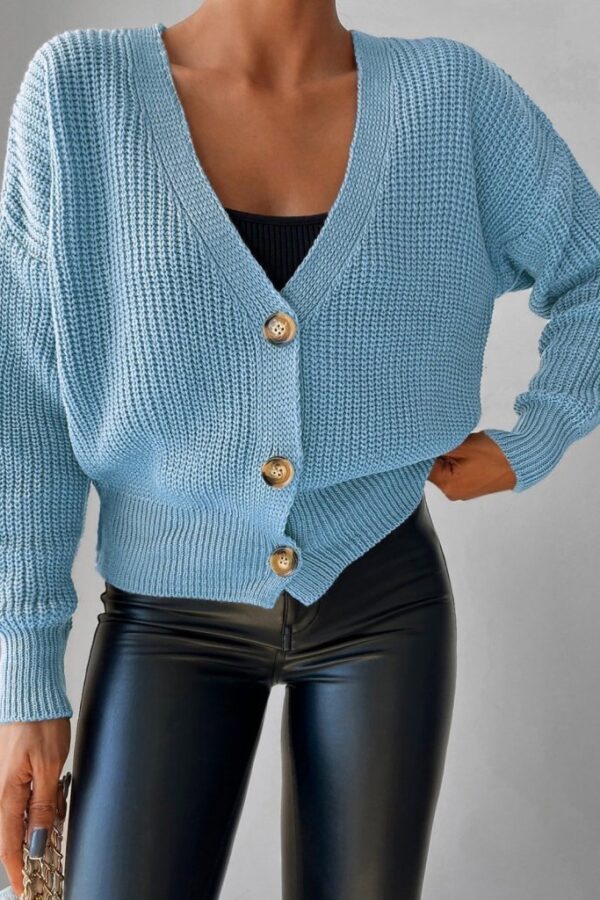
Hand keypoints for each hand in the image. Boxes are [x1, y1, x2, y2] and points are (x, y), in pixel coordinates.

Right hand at [0, 718, 69, 896]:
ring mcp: (5, 779)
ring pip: (20, 814)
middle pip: (13, 830)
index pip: (8, 843)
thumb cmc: (40, 722)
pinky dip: (37, 804)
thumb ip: (43, 805)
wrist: (32, 693)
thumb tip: (38, 842)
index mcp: (6, 793)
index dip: (18, 868)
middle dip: (30, 845)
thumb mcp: (49, 766)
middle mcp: (1, 789)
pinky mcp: (12, 770)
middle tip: (47, 851)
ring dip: (36, 822)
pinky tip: (52, 797)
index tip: (26, 887)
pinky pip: (22, 797)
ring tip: (54, 815)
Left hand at [427, 430, 516, 499]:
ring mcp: (460, 491)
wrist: (521, 461)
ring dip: (447, 456)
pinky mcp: (468, 486)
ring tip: (462, 446)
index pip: (422, 466)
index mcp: (447, 485)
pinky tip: (467, 452)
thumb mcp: (462, 445)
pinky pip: (455, 472)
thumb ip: (438, 447)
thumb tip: (420, 447)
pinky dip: (456, 461)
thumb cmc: (495, 453)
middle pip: (432, 469)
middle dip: (437, 453)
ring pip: (443, 469)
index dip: (423, 450)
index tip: (427, 438)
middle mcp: (452, 492)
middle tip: (450, 440)